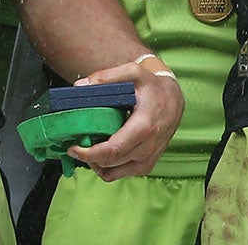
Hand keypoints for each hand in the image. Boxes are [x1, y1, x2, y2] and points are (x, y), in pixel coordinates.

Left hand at [68, 56, 182, 181]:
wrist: (174, 98)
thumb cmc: (152, 86)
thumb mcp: (133, 73)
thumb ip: (107, 77)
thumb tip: (80, 85)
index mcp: (144, 127)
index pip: (112, 151)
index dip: (88, 154)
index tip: (73, 147)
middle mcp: (148, 147)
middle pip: (109, 164)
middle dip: (88, 158)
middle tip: (78, 145)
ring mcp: (148, 158)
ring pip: (113, 173)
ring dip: (96, 165)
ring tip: (90, 150)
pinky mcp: (147, 165)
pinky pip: (121, 174)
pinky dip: (108, 168)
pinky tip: (104, 154)